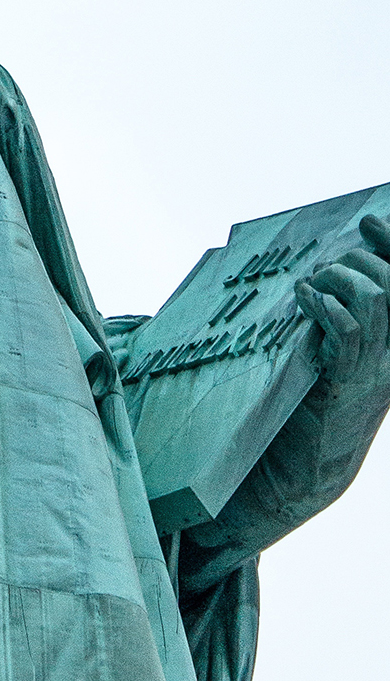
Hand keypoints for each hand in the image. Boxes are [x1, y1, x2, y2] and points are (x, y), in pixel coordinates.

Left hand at [295, 215, 389, 406]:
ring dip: (335, 279)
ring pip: (373, 299)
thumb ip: (353, 309)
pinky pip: (347, 329)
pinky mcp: (346, 381)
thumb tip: (347, 259)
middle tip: (322, 271)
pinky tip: (303, 300)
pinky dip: (322, 305)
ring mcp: (375, 369)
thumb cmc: (323, 395)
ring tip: (311, 285)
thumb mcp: (346, 347)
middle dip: (355, 260)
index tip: (371, 222)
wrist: (309, 458)